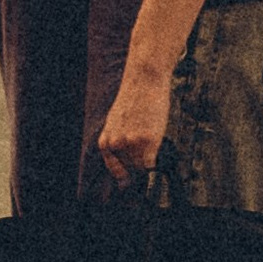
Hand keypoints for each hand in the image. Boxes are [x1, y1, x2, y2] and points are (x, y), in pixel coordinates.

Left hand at [96, 56, 172, 186]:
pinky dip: (155, 161)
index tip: (128, 181)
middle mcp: (117, 145)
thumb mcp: (115, 122)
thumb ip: (118, 140)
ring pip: (142, 165)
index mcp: (106, 141)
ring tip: (150, 138)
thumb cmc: (132, 99)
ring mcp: (133, 144)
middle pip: (130, 167)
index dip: (123, 174)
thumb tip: (126, 161)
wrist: (144, 80)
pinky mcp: (149, 141)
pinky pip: (152, 163)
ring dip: (147, 158)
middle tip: (145, 148)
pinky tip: (156, 147)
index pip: (115, 168)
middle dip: (138, 161)